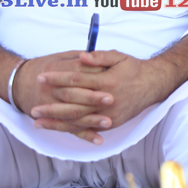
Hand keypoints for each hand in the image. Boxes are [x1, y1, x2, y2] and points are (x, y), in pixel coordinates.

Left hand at [31, 51, 178, 142]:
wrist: (154, 85)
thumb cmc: (134, 69)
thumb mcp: (119, 57)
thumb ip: (99, 57)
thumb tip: (81, 56)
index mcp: (107, 81)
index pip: (76, 80)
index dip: (57, 78)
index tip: (42, 77)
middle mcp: (108, 100)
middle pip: (73, 104)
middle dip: (52, 106)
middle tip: (33, 105)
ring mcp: (109, 114)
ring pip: (78, 120)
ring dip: (56, 122)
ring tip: (38, 121)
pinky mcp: (112, 124)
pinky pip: (88, 129)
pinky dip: (71, 130)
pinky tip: (57, 129)